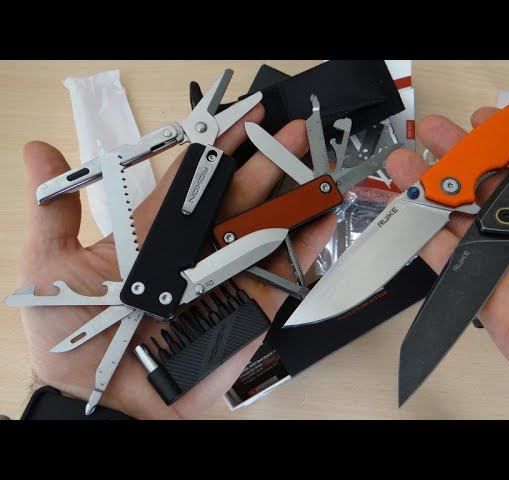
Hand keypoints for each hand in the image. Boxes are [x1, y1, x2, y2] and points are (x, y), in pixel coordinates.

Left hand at [16, 105, 335, 418]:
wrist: (103, 402)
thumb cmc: (70, 340)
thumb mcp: (49, 268)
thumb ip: (53, 212)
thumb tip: (37, 150)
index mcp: (154, 235)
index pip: (193, 181)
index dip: (219, 147)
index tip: (243, 120)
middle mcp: (194, 251)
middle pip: (237, 199)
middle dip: (267, 162)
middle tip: (295, 132)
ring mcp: (224, 279)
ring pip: (264, 230)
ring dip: (294, 198)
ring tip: (320, 166)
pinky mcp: (247, 311)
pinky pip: (281, 275)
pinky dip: (305, 247)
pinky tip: (323, 217)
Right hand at [386, 110, 508, 418]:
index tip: (489, 120)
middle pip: (491, 187)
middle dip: (461, 157)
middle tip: (437, 134)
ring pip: (463, 220)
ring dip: (434, 192)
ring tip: (408, 166)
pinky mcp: (493, 299)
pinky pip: (453, 264)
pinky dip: (428, 241)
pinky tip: (411, 216)